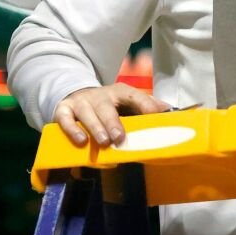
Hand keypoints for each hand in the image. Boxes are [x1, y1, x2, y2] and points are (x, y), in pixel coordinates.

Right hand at [54, 82, 169, 146]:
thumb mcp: (128, 103)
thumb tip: (171, 112)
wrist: (77, 96)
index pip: (134, 95)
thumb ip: (146, 107)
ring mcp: (81, 102)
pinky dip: (72, 130)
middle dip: (113, 122)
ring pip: (86, 113)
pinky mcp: (64, 110)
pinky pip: (65, 119)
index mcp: (120, 92)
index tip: (155, 115)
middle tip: (119, 137)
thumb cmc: (109, 106)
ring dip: (95, 127)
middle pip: (106, 106)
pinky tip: (80, 141)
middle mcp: (100, 95)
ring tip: (104, 142)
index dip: (145, 104)